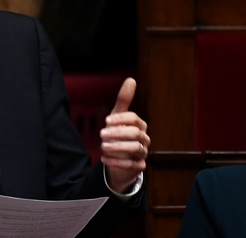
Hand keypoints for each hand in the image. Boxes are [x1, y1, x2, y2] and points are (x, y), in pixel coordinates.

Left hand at [100, 78, 149, 193]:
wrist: (118, 158)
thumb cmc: (118, 133)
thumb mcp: (117, 116)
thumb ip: (124, 100)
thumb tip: (131, 79)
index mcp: (139, 125)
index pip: (134, 119)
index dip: (121, 119)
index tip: (106, 121)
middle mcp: (144, 138)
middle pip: (136, 134)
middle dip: (118, 133)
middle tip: (102, 134)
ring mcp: (142, 153)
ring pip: (135, 149)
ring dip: (117, 148)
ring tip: (102, 147)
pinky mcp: (139, 167)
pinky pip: (132, 165)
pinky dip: (117, 162)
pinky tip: (104, 159)